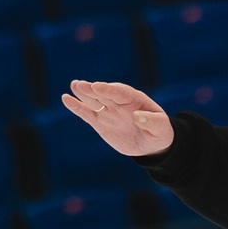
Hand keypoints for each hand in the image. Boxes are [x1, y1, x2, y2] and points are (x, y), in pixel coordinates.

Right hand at [60, 80, 174, 157]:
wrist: (151, 143)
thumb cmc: (159, 132)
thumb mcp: (161, 128)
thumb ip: (152, 121)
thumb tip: (137, 117)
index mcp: (135, 99)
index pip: (120, 92)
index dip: (108, 89)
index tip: (97, 87)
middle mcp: (119, 102)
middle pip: (104, 93)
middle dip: (92, 89)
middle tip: (80, 84)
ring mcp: (109, 111)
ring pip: (93, 100)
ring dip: (83, 93)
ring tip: (74, 85)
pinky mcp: (100, 122)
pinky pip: (87, 113)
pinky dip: (77, 107)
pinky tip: (66, 99)